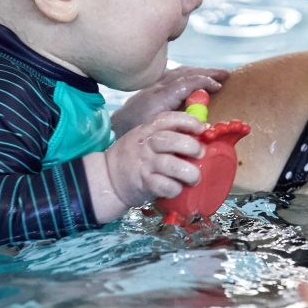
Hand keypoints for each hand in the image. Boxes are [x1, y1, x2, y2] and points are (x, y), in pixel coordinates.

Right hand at [83, 110, 205, 222]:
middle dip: (190, 146)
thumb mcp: (143, 138)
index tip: (201, 128)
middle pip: (171, 140)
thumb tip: (200, 133)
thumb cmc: (132, 157)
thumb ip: (165, 134)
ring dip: (188, 172)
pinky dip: (175, 188)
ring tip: (194, 177)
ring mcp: (144, 164)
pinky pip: (164, 185)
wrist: (107, 178)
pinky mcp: (144, 183)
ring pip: (170, 165)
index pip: (168, 119)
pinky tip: (177, 188)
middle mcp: (146, 145)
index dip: (187, 122)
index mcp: (147, 130)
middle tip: (199, 153)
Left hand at [111, 65, 228, 136]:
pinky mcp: (150, 87)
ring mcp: (153, 85)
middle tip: (225, 74)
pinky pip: (173, 75)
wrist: (113, 131)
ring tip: (215, 74)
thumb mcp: (160, 132)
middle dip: (207, 72)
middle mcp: (157, 87)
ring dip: (198, 71)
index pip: (187, 82)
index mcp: (160, 97)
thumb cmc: (137, 135)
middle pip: (185, 73)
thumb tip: (202, 123)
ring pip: (179, 72)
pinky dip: (188, 74)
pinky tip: (195, 79)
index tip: (220, 86)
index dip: (205, 82)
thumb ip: (180, 124)